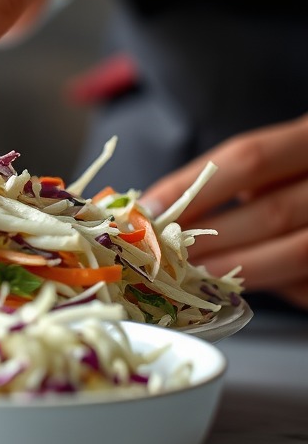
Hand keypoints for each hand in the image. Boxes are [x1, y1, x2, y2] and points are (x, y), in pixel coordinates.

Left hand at [141, 114, 307, 309]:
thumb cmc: (295, 176)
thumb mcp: (273, 164)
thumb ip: (234, 178)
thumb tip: (163, 208)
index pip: (249, 158)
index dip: (196, 184)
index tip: (151, 208)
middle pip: (272, 212)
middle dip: (213, 236)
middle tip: (167, 253)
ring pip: (295, 253)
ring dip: (237, 266)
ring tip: (192, 275)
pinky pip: (306, 281)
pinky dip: (271, 283)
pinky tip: (237, 285)